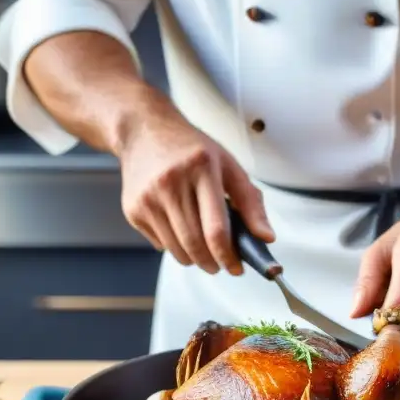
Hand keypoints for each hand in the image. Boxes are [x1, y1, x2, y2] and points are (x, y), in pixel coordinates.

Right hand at [118, 97, 274, 274]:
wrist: (144, 131)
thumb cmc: (192, 149)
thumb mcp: (228, 166)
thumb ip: (251, 202)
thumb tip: (266, 238)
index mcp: (202, 168)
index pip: (216, 229)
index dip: (228, 256)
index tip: (236, 268)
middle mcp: (171, 182)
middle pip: (196, 244)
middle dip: (213, 263)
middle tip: (222, 264)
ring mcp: (149, 197)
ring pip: (177, 250)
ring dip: (195, 260)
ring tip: (204, 250)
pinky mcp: (133, 209)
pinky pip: (160, 245)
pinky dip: (175, 247)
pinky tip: (181, 230)